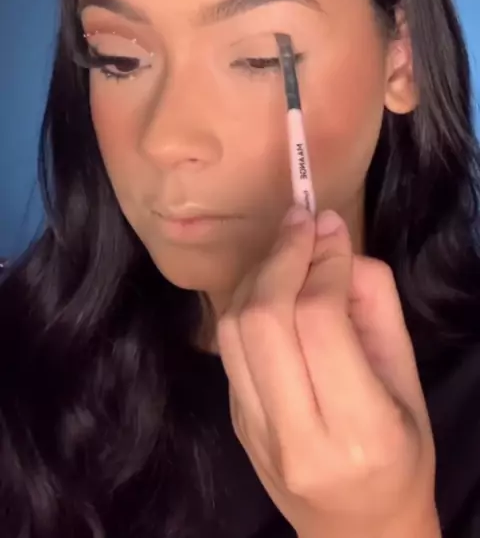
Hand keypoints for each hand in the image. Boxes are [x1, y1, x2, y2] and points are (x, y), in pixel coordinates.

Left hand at [216, 207, 439, 537]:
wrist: (358, 531)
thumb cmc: (400, 453)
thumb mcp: (408, 380)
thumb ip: (377, 307)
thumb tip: (336, 241)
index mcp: (358, 430)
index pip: (321, 323)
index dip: (323, 263)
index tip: (330, 227)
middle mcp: (297, 437)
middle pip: (264, 321)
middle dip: (281, 257)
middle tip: (301, 221)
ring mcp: (256, 433)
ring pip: (234, 330)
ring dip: (257, 274)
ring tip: (286, 246)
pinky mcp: (235, 422)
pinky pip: (229, 347)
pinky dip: (247, 301)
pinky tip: (271, 283)